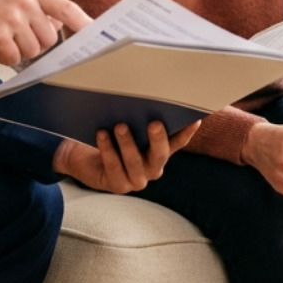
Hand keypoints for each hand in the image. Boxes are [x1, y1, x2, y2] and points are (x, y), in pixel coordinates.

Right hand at [0, 0, 89, 66]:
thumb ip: (33, 5)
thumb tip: (58, 23)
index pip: (66, 7)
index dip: (84, 23)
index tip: (96, 34)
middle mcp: (24, 2)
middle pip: (49, 38)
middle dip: (34, 43)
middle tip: (11, 35)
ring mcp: (12, 18)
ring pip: (33, 50)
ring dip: (16, 50)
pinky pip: (13, 58)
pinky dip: (1, 56)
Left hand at [52, 121, 199, 193]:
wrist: (87, 161)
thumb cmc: (112, 138)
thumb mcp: (129, 126)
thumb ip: (139, 118)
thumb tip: (146, 96)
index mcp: (160, 152)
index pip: (178, 142)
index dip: (187, 132)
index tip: (195, 119)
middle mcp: (153, 168)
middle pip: (160, 155)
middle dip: (158, 139)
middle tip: (154, 123)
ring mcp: (137, 180)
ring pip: (135, 162)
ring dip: (128, 143)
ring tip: (120, 125)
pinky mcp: (118, 186)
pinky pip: (114, 168)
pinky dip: (108, 150)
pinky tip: (102, 134)